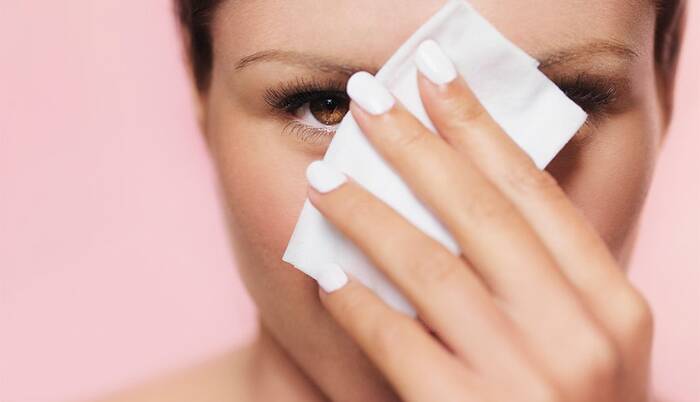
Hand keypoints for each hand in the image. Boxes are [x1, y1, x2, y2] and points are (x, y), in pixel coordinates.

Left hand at [305, 41, 653, 401]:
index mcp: (612, 307)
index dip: (480, 126)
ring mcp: (527, 380)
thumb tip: (460, 194)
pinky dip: (355, 302)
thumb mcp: (583, 343)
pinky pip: (395, 341)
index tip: (438, 78)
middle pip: (480, 211)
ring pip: (429, 266)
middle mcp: (579, 336)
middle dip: (416, 145)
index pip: (534, 191)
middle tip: (370, 99)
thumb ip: (540, 277)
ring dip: (368, 213)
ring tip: (326, 179)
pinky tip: (327, 274)